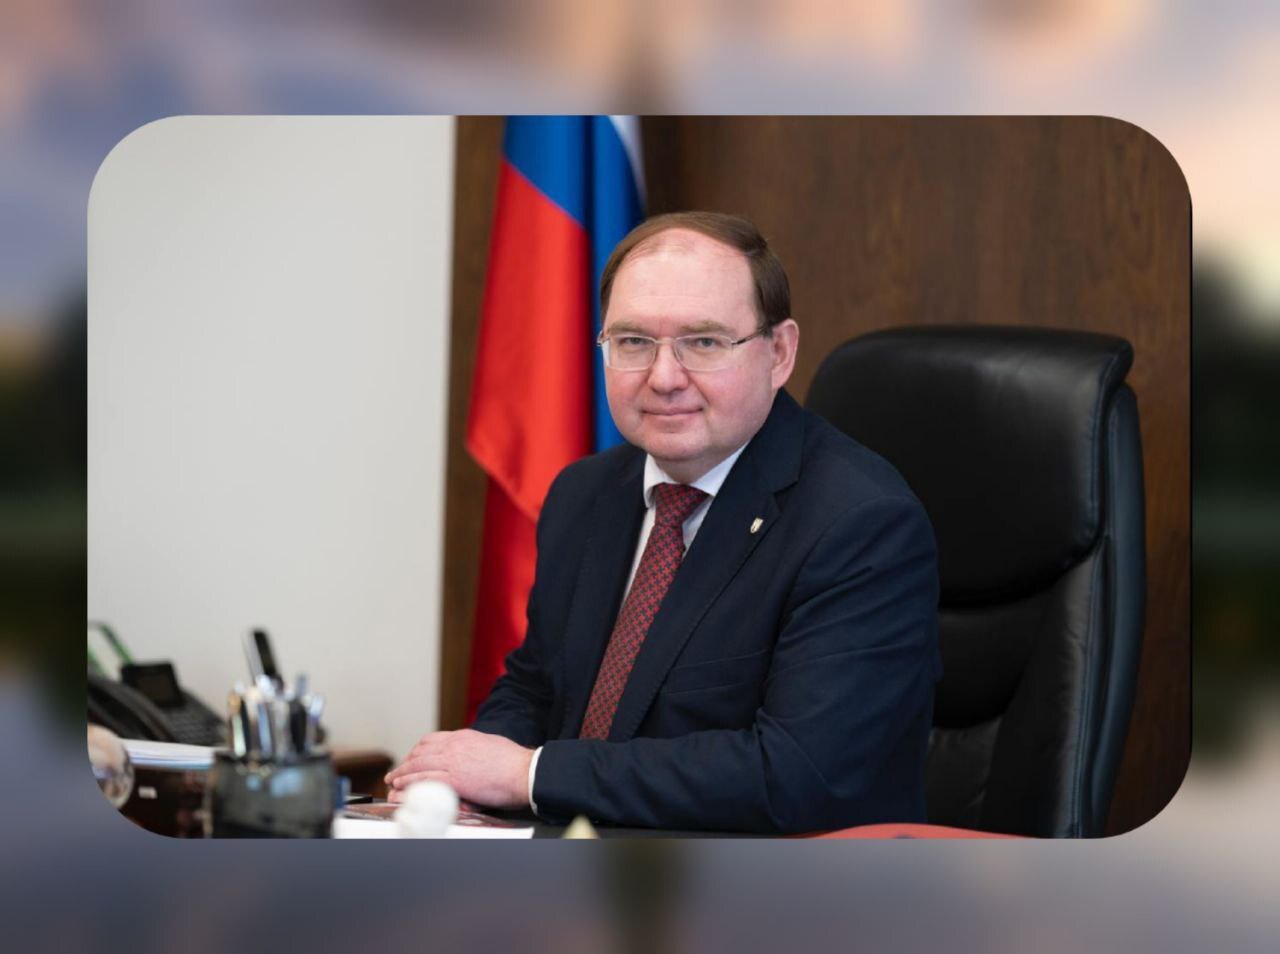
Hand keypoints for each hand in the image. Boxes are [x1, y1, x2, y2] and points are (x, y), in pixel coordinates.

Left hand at [384, 728, 533, 808]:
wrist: (525, 771)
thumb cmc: (514, 762)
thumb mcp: (490, 746)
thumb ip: (474, 749)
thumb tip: (469, 756)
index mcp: (464, 737)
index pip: (432, 740)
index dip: (418, 750)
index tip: (412, 758)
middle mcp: (455, 745)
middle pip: (421, 751)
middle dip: (407, 761)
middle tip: (398, 771)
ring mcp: (454, 761)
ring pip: (419, 764)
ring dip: (402, 772)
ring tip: (393, 779)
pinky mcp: (455, 778)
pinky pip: (425, 779)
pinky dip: (410, 782)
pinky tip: (401, 786)